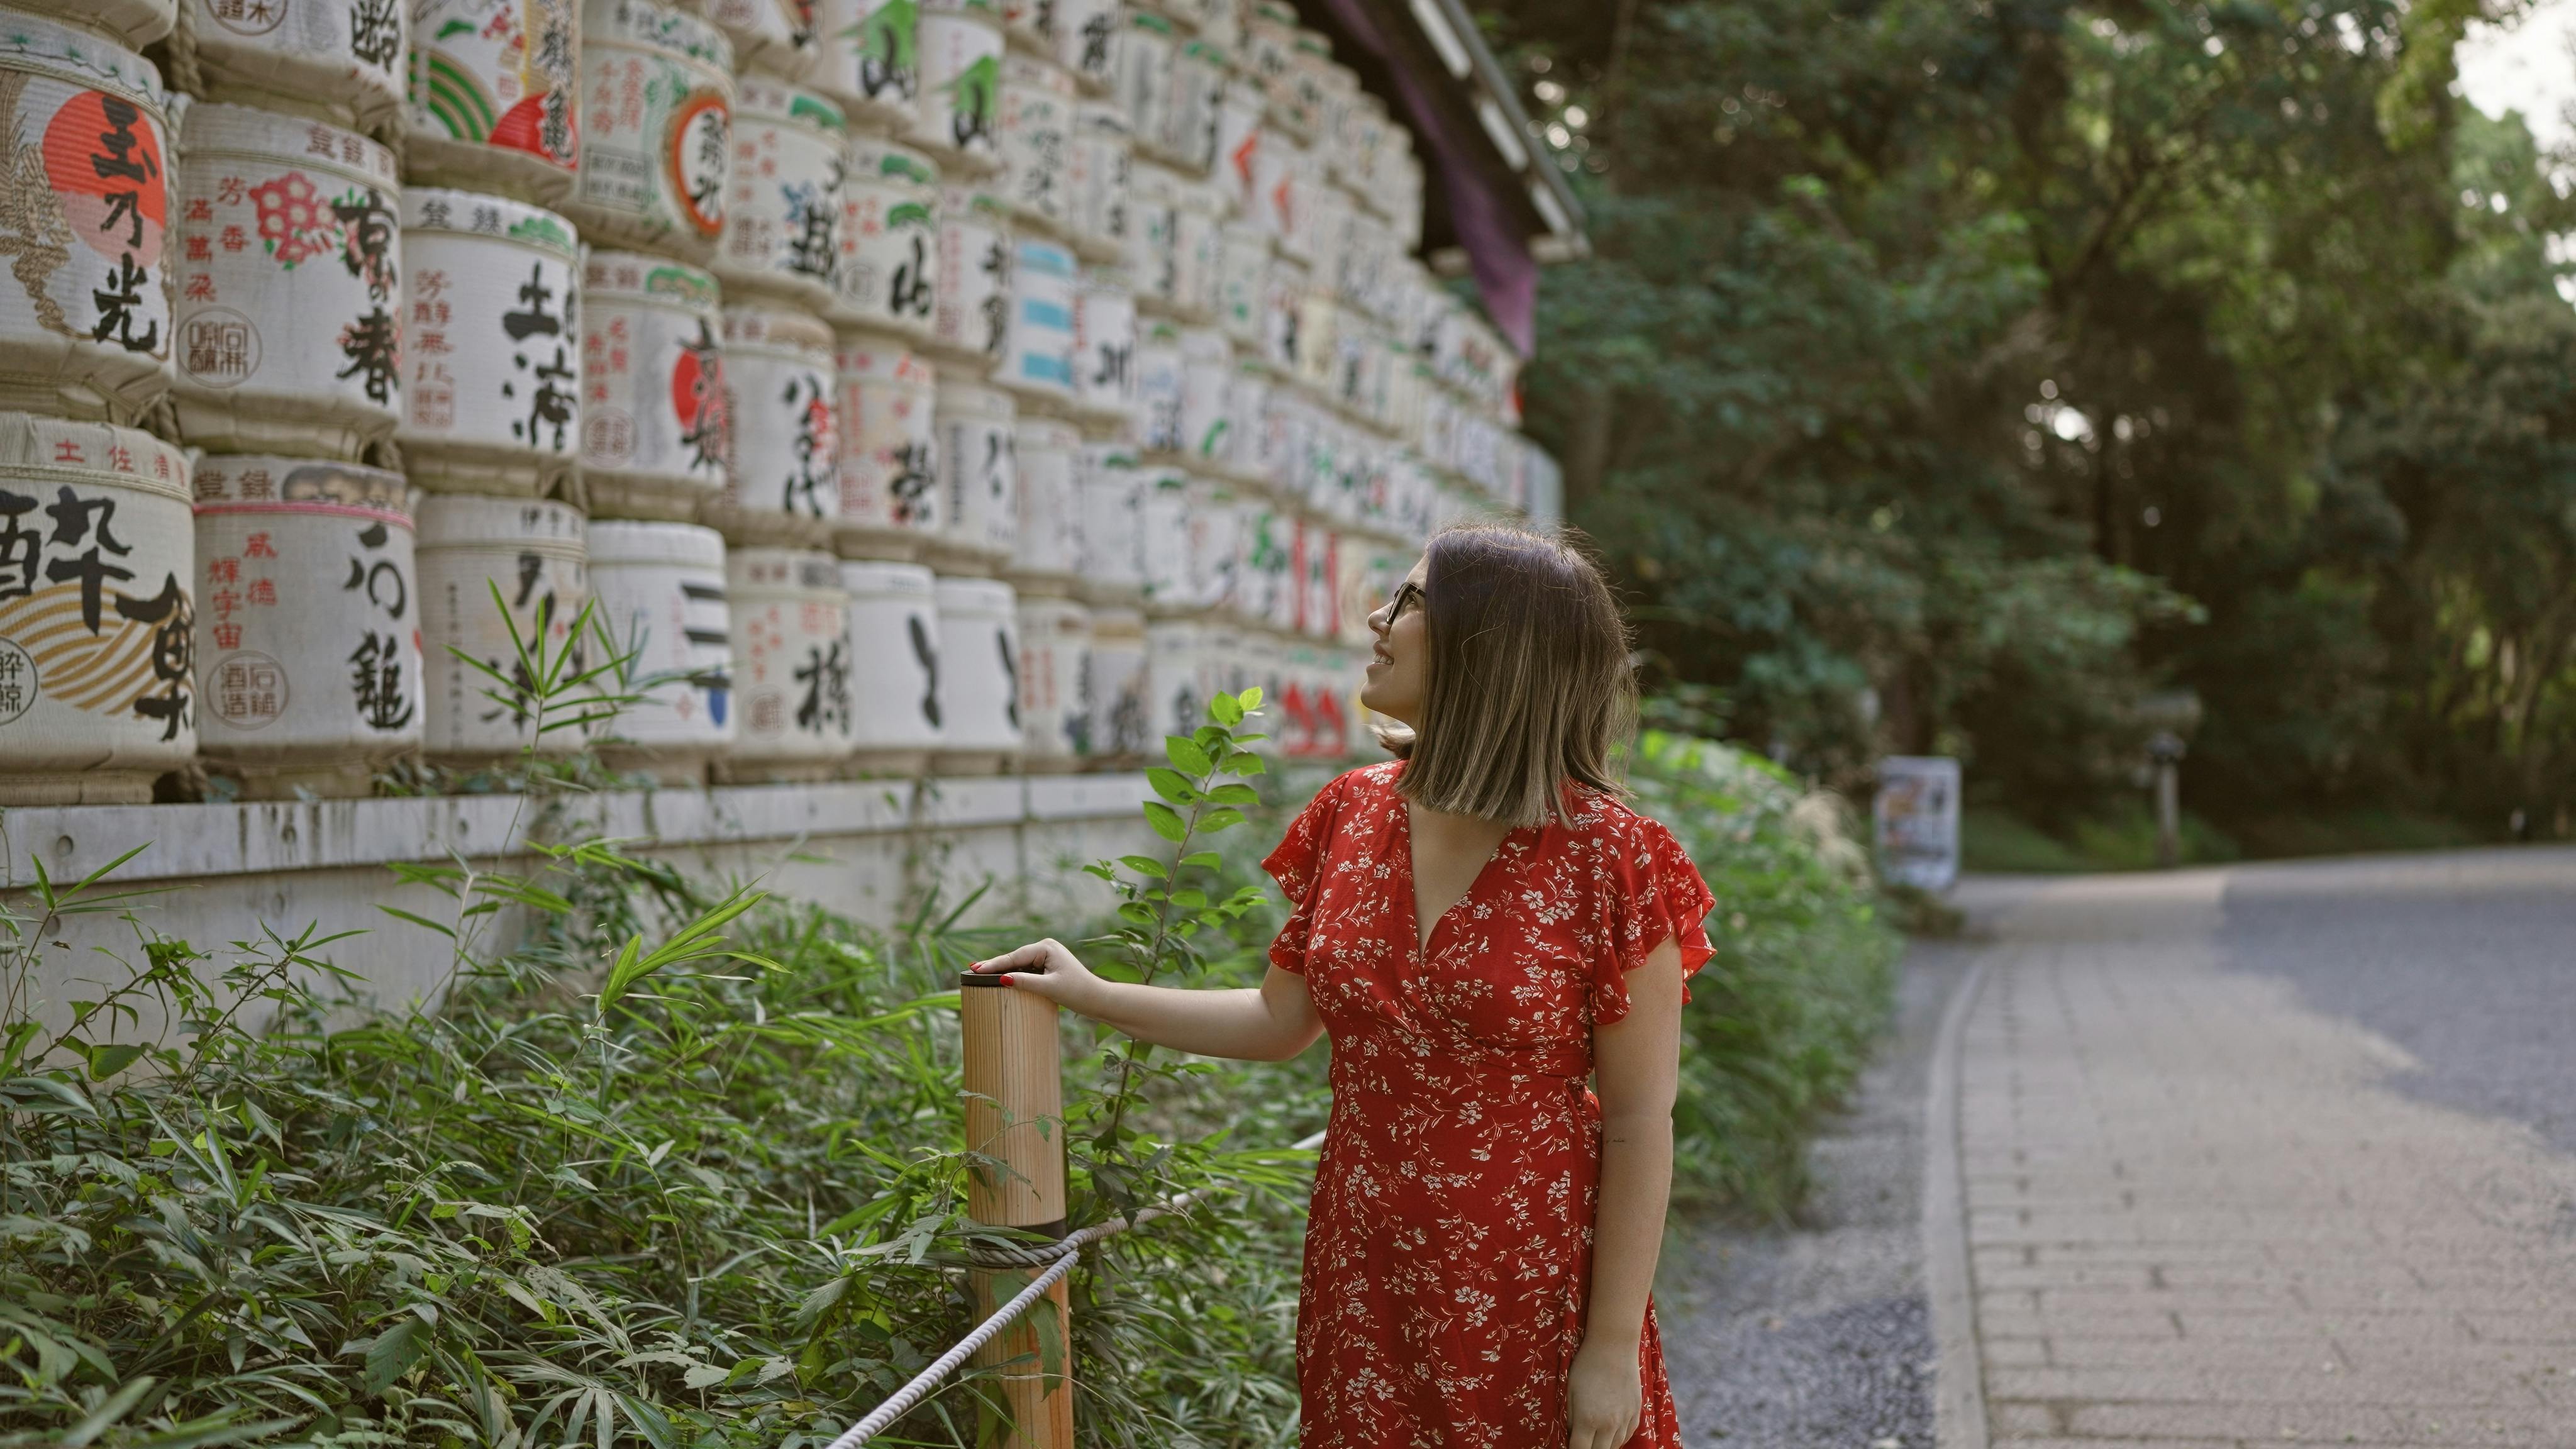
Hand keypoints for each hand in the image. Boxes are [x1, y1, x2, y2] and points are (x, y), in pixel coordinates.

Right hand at [967, 939, 1107, 1015]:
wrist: (1097, 998)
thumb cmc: (1078, 991)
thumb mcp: (1049, 988)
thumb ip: (1025, 982)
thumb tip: (1003, 979)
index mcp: (1046, 947)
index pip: (1014, 957)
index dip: (994, 965)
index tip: (976, 969)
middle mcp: (1045, 948)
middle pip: (1014, 958)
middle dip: (995, 966)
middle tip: (971, 970)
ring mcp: (1046, 956)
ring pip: (1018, 964)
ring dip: (1003, 970)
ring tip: (980, 973)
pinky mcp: (1047, 966)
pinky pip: (1025, 970)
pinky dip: (1013, 975)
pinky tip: (1000, 979)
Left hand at [1565, 1335, 1640, 1448]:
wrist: (1614, 1347)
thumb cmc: (1587, 1366)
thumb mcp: (1570, 1392)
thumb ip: (1571, 1420)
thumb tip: (1572, 1436)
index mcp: (1588, 1420)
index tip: (1571, 1445)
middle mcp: (1609, 1425)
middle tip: (1583, 1440)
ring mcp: (1625, 1420)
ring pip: (1614, 1446)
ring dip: (1603, 1445)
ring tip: (1595, 1437)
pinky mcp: (1636, 1413)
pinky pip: (1627, 1436)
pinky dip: (1617, 1438)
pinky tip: (1610, 1432)